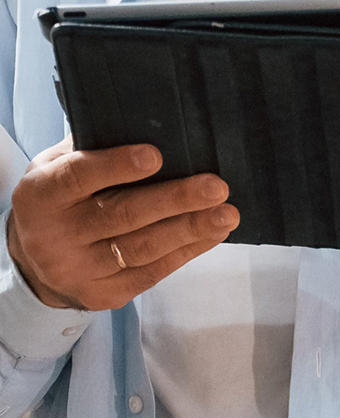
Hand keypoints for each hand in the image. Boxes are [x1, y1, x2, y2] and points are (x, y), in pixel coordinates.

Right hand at [7, 138, 239, 311]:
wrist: (36, 262)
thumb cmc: (61, 198)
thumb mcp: (57, 165)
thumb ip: (93, 146)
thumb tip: (151, 122)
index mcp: (40, 195)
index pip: (79, 177)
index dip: (117, 166)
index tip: (157, 155)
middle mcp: (54, 236)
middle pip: (121, 215)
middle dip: (175, 200)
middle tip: (216, 186)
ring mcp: (77, 270)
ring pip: (142, 249)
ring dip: (190, 229)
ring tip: (226, 213)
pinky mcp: (102, 295)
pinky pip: (151, 274)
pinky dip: (186, 252)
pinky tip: (211, 234)